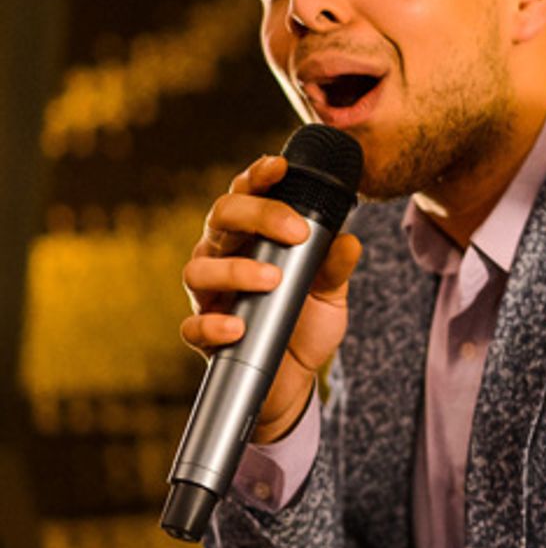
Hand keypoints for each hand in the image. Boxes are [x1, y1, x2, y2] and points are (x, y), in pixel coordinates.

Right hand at [180, 154, 361, 442]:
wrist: (296, 381)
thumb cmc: (306, 324)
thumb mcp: (330, 294)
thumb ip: (336, 266)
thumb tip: (349, 239)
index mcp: (252, 238)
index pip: (247, 196)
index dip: (258, 176)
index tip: (281, 166)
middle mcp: (224, 257)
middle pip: (221, 218)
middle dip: (258, 215)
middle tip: (296, 231)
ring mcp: (209, 296)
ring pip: (199, 269)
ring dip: (235, 270)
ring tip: (271, 279)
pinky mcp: (204, 336)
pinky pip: (193, 325)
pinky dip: (213, 324)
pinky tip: (237, 328)